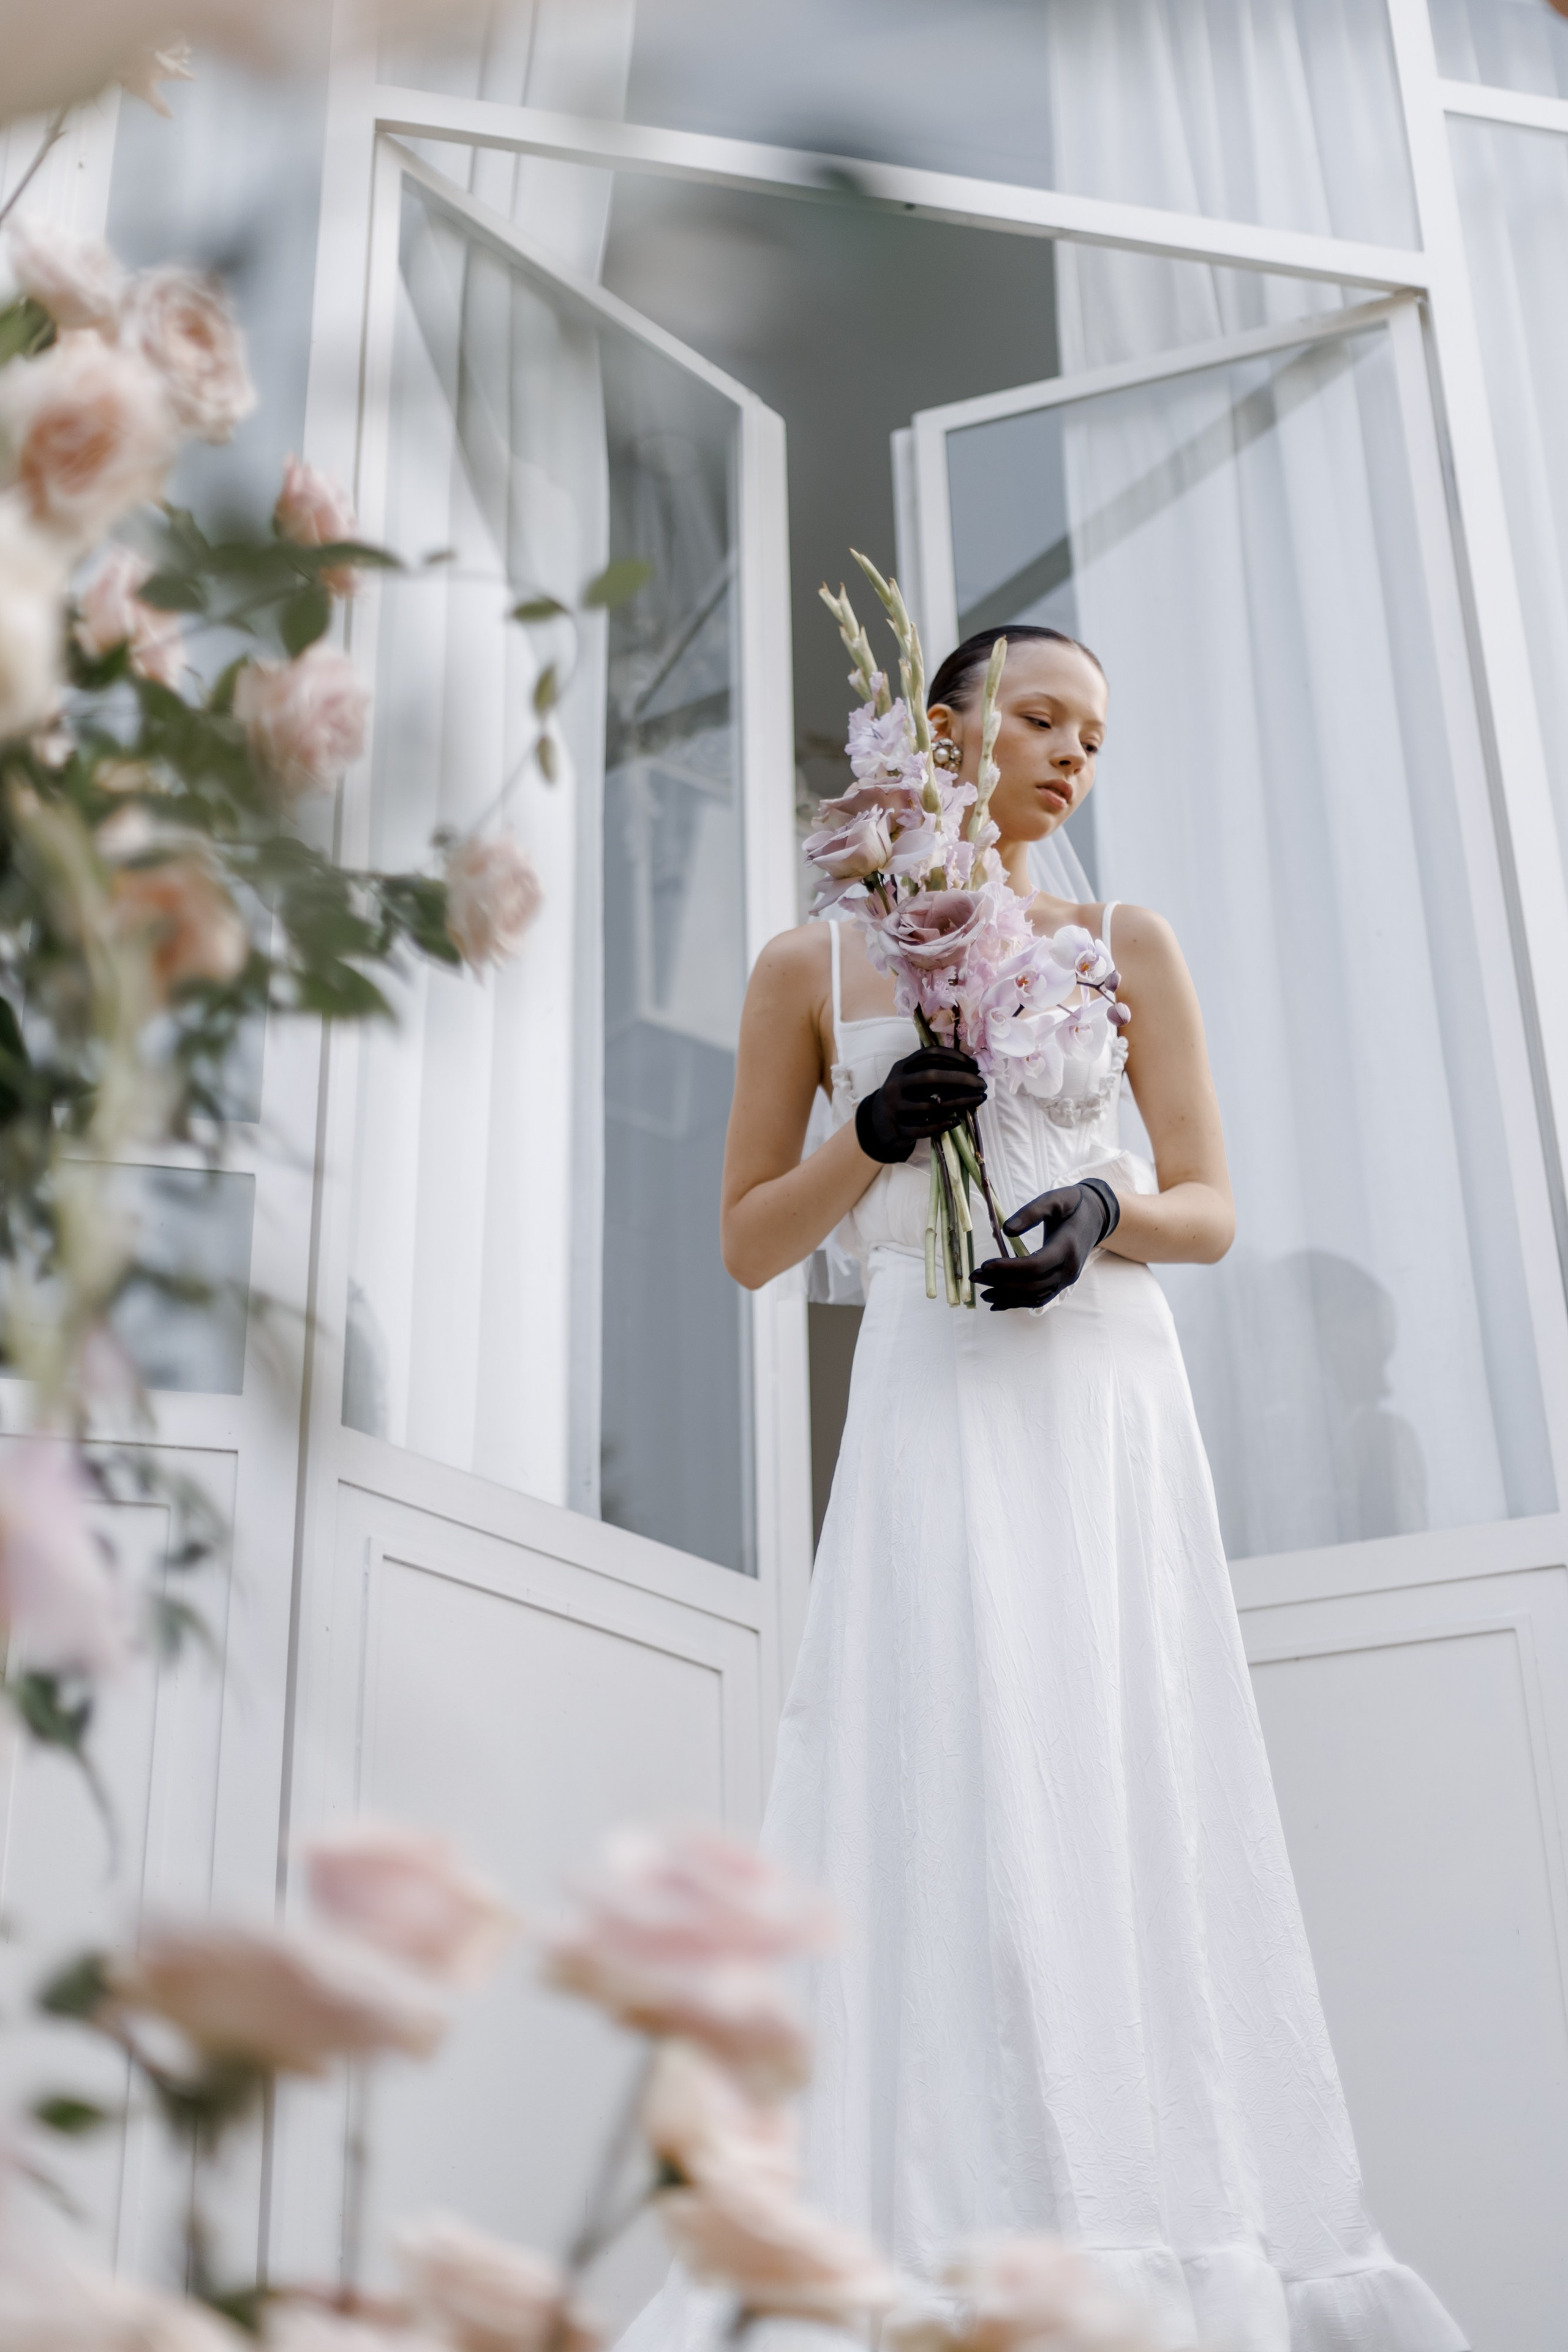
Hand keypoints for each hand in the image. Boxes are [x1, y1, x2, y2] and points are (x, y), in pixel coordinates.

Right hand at [854, 1047, 986, 1165]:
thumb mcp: (910, 1078)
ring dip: (960, 1102)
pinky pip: (923, 1128)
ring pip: (931, 1104)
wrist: (878, 1122)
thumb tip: (972, 1069)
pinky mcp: (898, 1128)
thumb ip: (932, 1071)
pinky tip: (957, 1121)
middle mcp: (895, 1084)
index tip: (974, 1065)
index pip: (929, 1055)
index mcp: (901, 1067)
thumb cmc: (905, 1096)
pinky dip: (942, 1124)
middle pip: (931, 1076)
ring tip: (978, 1099)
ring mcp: (895, 1107)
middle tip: (982, 1083)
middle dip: (961, 1078)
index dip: (954, 1057)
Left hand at [975, 1178, 1120, 1310]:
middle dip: (1001, 1284)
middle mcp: (1069, 1268)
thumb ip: (1032, 1211)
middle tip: (974, 1277)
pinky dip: (1018, 1303)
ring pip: (1035, 1296)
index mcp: (1067, 1246)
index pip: (1035, 1266)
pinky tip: (998, 1303)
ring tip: (982, 1293)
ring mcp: (1067, 1279)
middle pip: (1032, 1285)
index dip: (1008, 1269)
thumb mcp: (1055, 1199)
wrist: (1096, 1217)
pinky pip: (1039, 1298)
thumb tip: (1006, 1230)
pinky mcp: (1062, 1283)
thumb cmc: (1073, 1205)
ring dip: (1007, 1297)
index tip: (985, 1265)